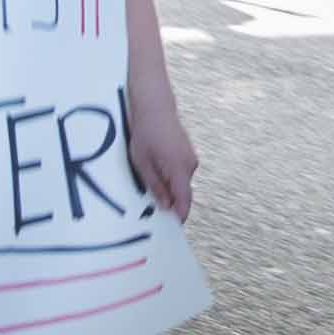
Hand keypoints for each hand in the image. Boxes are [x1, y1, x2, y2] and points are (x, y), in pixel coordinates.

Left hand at [128, 89, 199, 222]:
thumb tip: (165, 205)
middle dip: (172, 202)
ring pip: (182, 182)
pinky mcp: (188, 154)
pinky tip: (158, 171)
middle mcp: (190, 165)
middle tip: (155, 210)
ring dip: (170, 188)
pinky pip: (181, 173)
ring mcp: (191, 158)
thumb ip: (155, 185)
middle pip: (183, 192)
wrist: (155, 108)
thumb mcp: (142, 163)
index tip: (173, 226)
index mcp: (178, 167)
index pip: (184, 199)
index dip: (180, 215)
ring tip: (152, 184)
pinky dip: (172, 178)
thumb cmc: (145, 134)